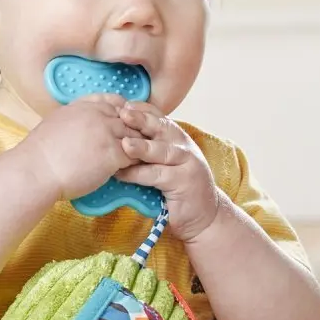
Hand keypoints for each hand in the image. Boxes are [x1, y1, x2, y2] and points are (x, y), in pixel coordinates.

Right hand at [24, 95, 139, 200]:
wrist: (37, 170)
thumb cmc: (39, 153)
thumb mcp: (56, 122)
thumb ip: (73, 119)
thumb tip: (78, 125)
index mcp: (84, 106)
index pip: (114, 102)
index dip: (124, 112)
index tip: (126, 121)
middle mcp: (98, 116)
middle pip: (128, 119)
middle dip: (135, 131)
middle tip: (142, 143)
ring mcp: (107, 134)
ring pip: (134, 137)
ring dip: (139, 147)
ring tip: (142, 157)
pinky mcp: (112, 154)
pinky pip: (133, 156)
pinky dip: (136, 162)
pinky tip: (135, 169)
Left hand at [116, 102, 222, 241]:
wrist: (203, 214)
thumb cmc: (176, 187)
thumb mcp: (164, 163)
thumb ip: (148, 149)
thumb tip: (115, 137)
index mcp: (177, 138)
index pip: (159, 117)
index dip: (141, 109)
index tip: (121, 104)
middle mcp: (183, 146)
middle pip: (161, 128)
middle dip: (141, 119)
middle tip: (122, 113)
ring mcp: (186, 163)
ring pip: (161, 151)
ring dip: (142, 147)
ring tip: (124, 144)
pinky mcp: (184, 182)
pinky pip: (157, 175)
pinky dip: (138, 174)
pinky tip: (122, 174)